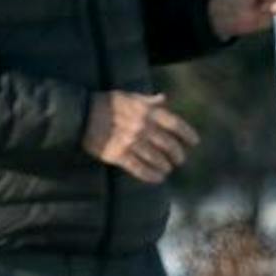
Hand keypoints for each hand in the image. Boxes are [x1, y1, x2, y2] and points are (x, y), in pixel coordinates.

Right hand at [84, 92, 199, 183]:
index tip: (194, 142)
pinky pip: (140, 169)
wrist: (80, 114)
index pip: (176, 125)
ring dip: (165, 167)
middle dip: (178, 155)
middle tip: (180, 160)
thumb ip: (149, 100)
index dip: (188, 135)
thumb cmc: (106, 103)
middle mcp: (143, 127)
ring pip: (157, 159)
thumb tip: (164, 98)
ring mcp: (132, 142)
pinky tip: (157, 179)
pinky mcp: (119, 155)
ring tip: (167, 169)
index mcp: (148, 112)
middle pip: (170, 146)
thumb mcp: (129, 96)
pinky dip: (151, 176)